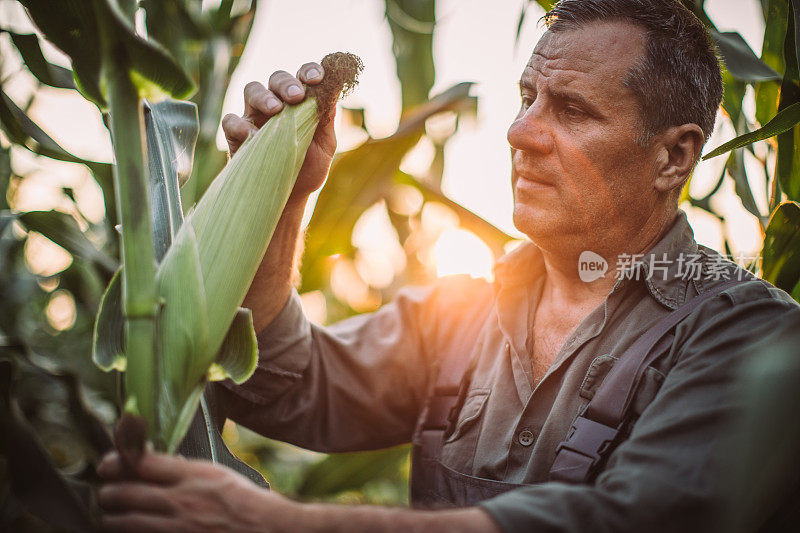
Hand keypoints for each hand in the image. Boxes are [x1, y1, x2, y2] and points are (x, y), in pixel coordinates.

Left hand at [98, 451, 296, 531]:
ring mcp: (177, 527)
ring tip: (112, 515)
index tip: (108, 464)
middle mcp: (181, 500)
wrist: (267, 529)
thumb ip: (184, 471)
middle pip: (124, 493)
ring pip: (123, 522)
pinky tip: (132, 530)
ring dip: (112, 517)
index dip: (117, 461)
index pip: (141, 462)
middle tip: (107, 492)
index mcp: (192, 475)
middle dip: (108, 492)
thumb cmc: (245, 501)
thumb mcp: (216, 474)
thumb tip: (150, 466)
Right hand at [222, 62, 335, 204]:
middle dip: (287, 83)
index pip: (303, 77)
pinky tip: (253, 136)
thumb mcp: (325, 145)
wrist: (289, 197)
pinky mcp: (236, 135)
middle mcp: (277, 104)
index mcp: (299, 103)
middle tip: (297, 96)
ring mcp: (255, 117)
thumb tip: (336, 88)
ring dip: (264, 96)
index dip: (309, 71)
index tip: (317, 78)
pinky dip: (240, 124)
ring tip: (275, 109)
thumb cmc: (308, 168)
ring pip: (252, 90)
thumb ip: (326, 118)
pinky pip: (231, 121)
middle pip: (277, 78)